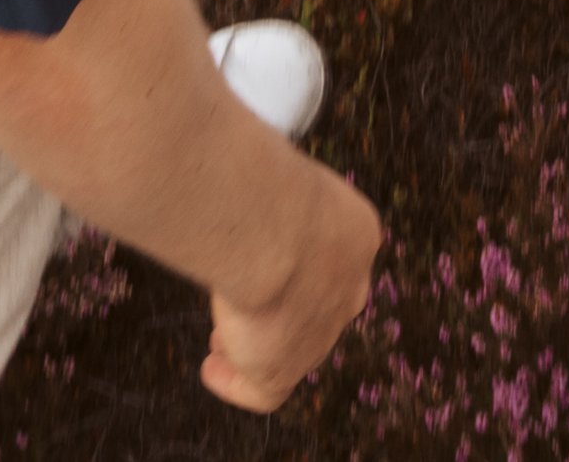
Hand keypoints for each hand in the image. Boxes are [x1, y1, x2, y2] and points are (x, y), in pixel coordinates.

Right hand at [201, 164, 380, 413]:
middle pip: (317, 308)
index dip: (300, 268)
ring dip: (257, 348)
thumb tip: (243, 178)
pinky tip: (213, 370)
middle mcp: (349, 288)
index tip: (268, 265)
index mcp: (356, 235)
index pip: (332, 259)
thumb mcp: (284, 175)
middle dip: (285, 313)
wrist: (272, 226)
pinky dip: (237, 384)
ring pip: (292, 350)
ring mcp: (320, 334)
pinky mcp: (284, 370)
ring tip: (222, 343)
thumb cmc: (268, 181)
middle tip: (247, 312)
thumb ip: (274, 191)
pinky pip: (265, 392)